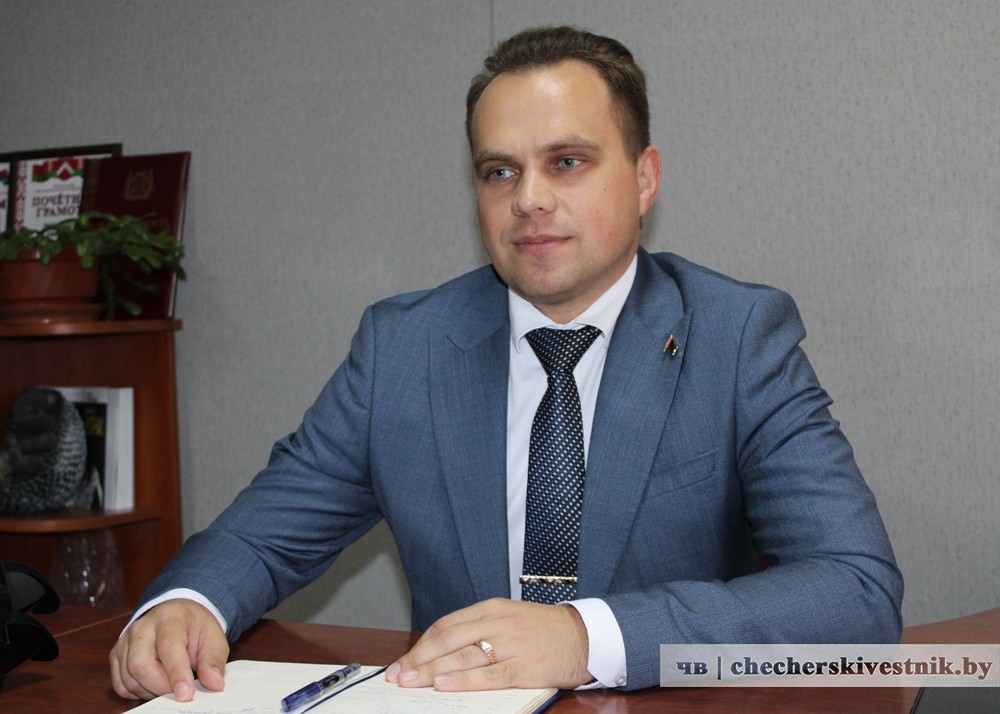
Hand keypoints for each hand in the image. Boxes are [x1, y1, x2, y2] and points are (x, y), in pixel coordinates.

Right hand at [109, 599, 228, 700]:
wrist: (177, 615)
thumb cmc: (195, 628)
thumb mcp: (213, 639)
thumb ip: (213, 661)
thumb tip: (214, 684)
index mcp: (169, 617)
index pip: (168, 646)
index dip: (176, 673)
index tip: (186, 694)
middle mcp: (142, 627)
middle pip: (140, 664)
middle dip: (161, 687)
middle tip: (180, 693)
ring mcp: (125, 641)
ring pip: (129, 678)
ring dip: (151, 691)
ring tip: (171, 685)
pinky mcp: (117, 655)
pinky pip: (121, 685)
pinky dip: (138, 693)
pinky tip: (155, 685)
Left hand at [385, 598, 590, 690]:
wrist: (585, 635)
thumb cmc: (543, 630)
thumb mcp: (508, 619)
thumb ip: (478, 631)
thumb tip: (441, 654)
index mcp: (491, 609)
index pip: (445, 626)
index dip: (420, 646)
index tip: (402, 662)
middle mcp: (498, 623)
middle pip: (448, 641)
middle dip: (418, 660)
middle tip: (397, 676)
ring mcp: (511, 645)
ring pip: (463, 657)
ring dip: (432, 671)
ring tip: (411, 682)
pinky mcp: (525, 667)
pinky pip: (489, 675)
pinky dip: (463, 680)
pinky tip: (444, 685)